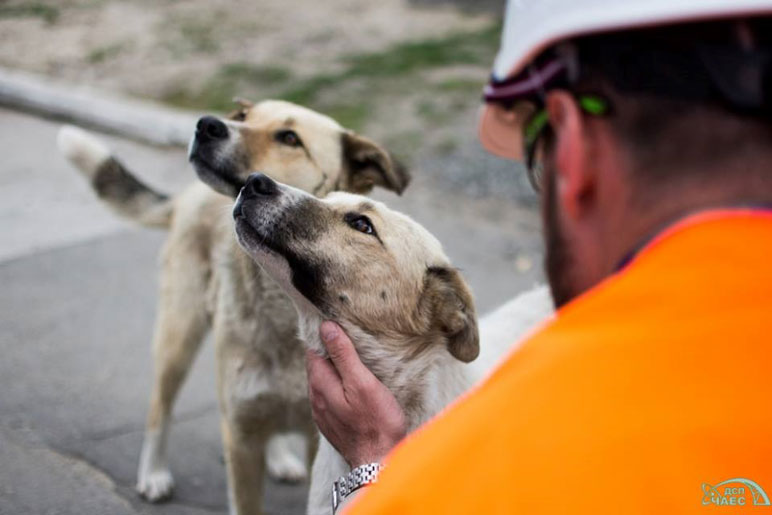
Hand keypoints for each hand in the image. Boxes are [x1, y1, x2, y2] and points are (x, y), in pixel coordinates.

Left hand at [305, 321, 406, 467]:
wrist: (378, 463)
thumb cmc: (376, 422)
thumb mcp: (362, 382)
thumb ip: (343, 355)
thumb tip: (326, 327)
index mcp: (320, 384)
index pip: (312, 350)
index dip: (323, 335)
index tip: (335, 322)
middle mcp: (316, 399)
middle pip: (316, 365)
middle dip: (328, 350)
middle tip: (346, 335)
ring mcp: (322, 413)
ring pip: (323, 381)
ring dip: (333, 368)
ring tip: (350, 356)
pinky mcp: (332, 424)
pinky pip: (329, 396)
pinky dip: (337, 385)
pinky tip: (350, 384)